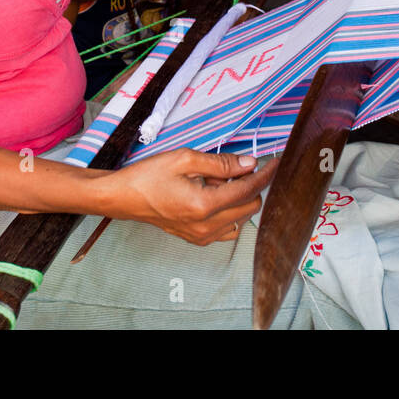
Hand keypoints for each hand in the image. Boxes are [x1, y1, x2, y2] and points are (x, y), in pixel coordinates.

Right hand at [105, 149, 279, 244]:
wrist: (124, 197)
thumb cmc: (149, 176)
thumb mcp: (186, 159)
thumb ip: (221, 162)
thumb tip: (249, 163)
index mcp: (204, 205)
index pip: (248, 190)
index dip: (265, 174)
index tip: (274, 163)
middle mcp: (206, 226)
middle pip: (250, 207)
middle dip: (249, 185)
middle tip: (231, 168)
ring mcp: (202, 236)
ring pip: (241, 219)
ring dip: (239, 200)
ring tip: (215, 183)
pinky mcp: (197, 239)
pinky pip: (227, 229)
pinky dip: (229, 212)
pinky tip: (212, 197)